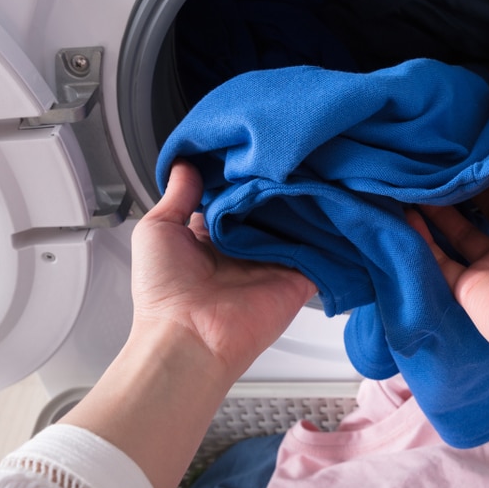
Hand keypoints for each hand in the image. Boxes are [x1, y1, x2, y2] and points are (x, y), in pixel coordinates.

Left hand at [130, 161, 315, 377]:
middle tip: (286, 154)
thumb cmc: (163, 292)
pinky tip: (331, 202)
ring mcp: (273, 263)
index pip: (236, 197)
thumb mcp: (157, 230)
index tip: (253, 149)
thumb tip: (185, 163)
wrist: (188, 339)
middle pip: (269, 207)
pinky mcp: (298, 280)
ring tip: (312, 169)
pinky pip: (321, 252)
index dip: (243, 175)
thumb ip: (177, 195)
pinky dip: (329, 233)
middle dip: (277, 183)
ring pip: (298, 224)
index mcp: (211, 235)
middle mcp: (244, 248)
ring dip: (304, 201)